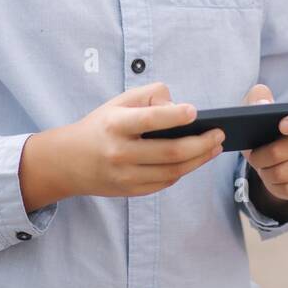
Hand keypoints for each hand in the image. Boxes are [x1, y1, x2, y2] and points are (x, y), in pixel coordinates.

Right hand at [49, 82, 225, 198]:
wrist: (68, 162)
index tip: (195, 111)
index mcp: (115, 126)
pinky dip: (183, 171)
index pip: (149, 120)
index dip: (174, 115)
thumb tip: (178, 106)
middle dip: (201, 143)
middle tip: (219, 134)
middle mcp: (120, 153)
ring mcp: (125, 176)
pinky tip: (195, 159)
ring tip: (214, 147)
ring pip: (172, 171)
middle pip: (170, 152)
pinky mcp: (130, 191)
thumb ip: (149, 96)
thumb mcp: (118, 102)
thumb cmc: (101, 126)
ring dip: (199, 159)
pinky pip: (164, 183)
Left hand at [240, 84, 287, 200]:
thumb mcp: (258, 109)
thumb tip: (261, 105)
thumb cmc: (267, 127)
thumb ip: (257, 98)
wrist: (276, 156)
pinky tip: (272, 179)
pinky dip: (275, 186)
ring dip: (268, 172)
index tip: (282, 126)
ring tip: (262, 167)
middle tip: (253, 156)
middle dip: (266, 155)